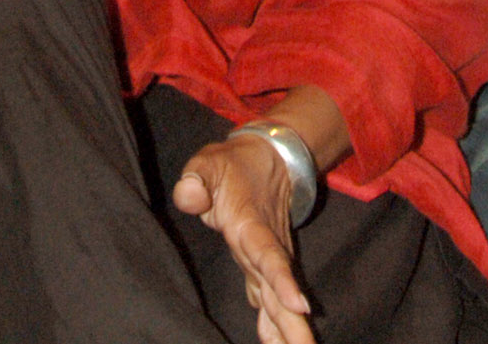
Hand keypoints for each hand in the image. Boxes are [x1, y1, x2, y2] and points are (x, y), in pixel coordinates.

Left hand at [173, 135, 313, 343]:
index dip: (282, 282)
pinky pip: (273, 304)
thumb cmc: (234, 165)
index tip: (299, 307)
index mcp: (252, 227)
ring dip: (290, 333)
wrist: (270, 160)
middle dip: (294, 327)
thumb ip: (197, 178)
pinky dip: (278, 329)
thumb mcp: (209, 162)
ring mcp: (268, 262)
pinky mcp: (264, 269)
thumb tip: (188, 195)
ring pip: (281, 304)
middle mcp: (266, 250)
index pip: (269, 257)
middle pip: (281, 294)